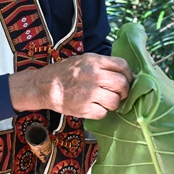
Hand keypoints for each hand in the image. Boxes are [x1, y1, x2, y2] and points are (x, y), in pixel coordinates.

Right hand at [9, 53, 132, 119]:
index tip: (128, 80)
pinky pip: (103, 113)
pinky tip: (96, 107)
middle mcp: (94, 76)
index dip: (129, 74)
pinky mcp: (84, 108)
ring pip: (115, 101)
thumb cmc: (65, 73)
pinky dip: (102, 112)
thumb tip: (123, 73)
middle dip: (124, 91)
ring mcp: (89, 93)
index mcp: (94, 61)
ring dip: (114, 103)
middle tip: (120, 94)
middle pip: (122, 84)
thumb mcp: (84, 60)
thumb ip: (102, 64)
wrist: (44, 86)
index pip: (122, 65)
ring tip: (106, 101)